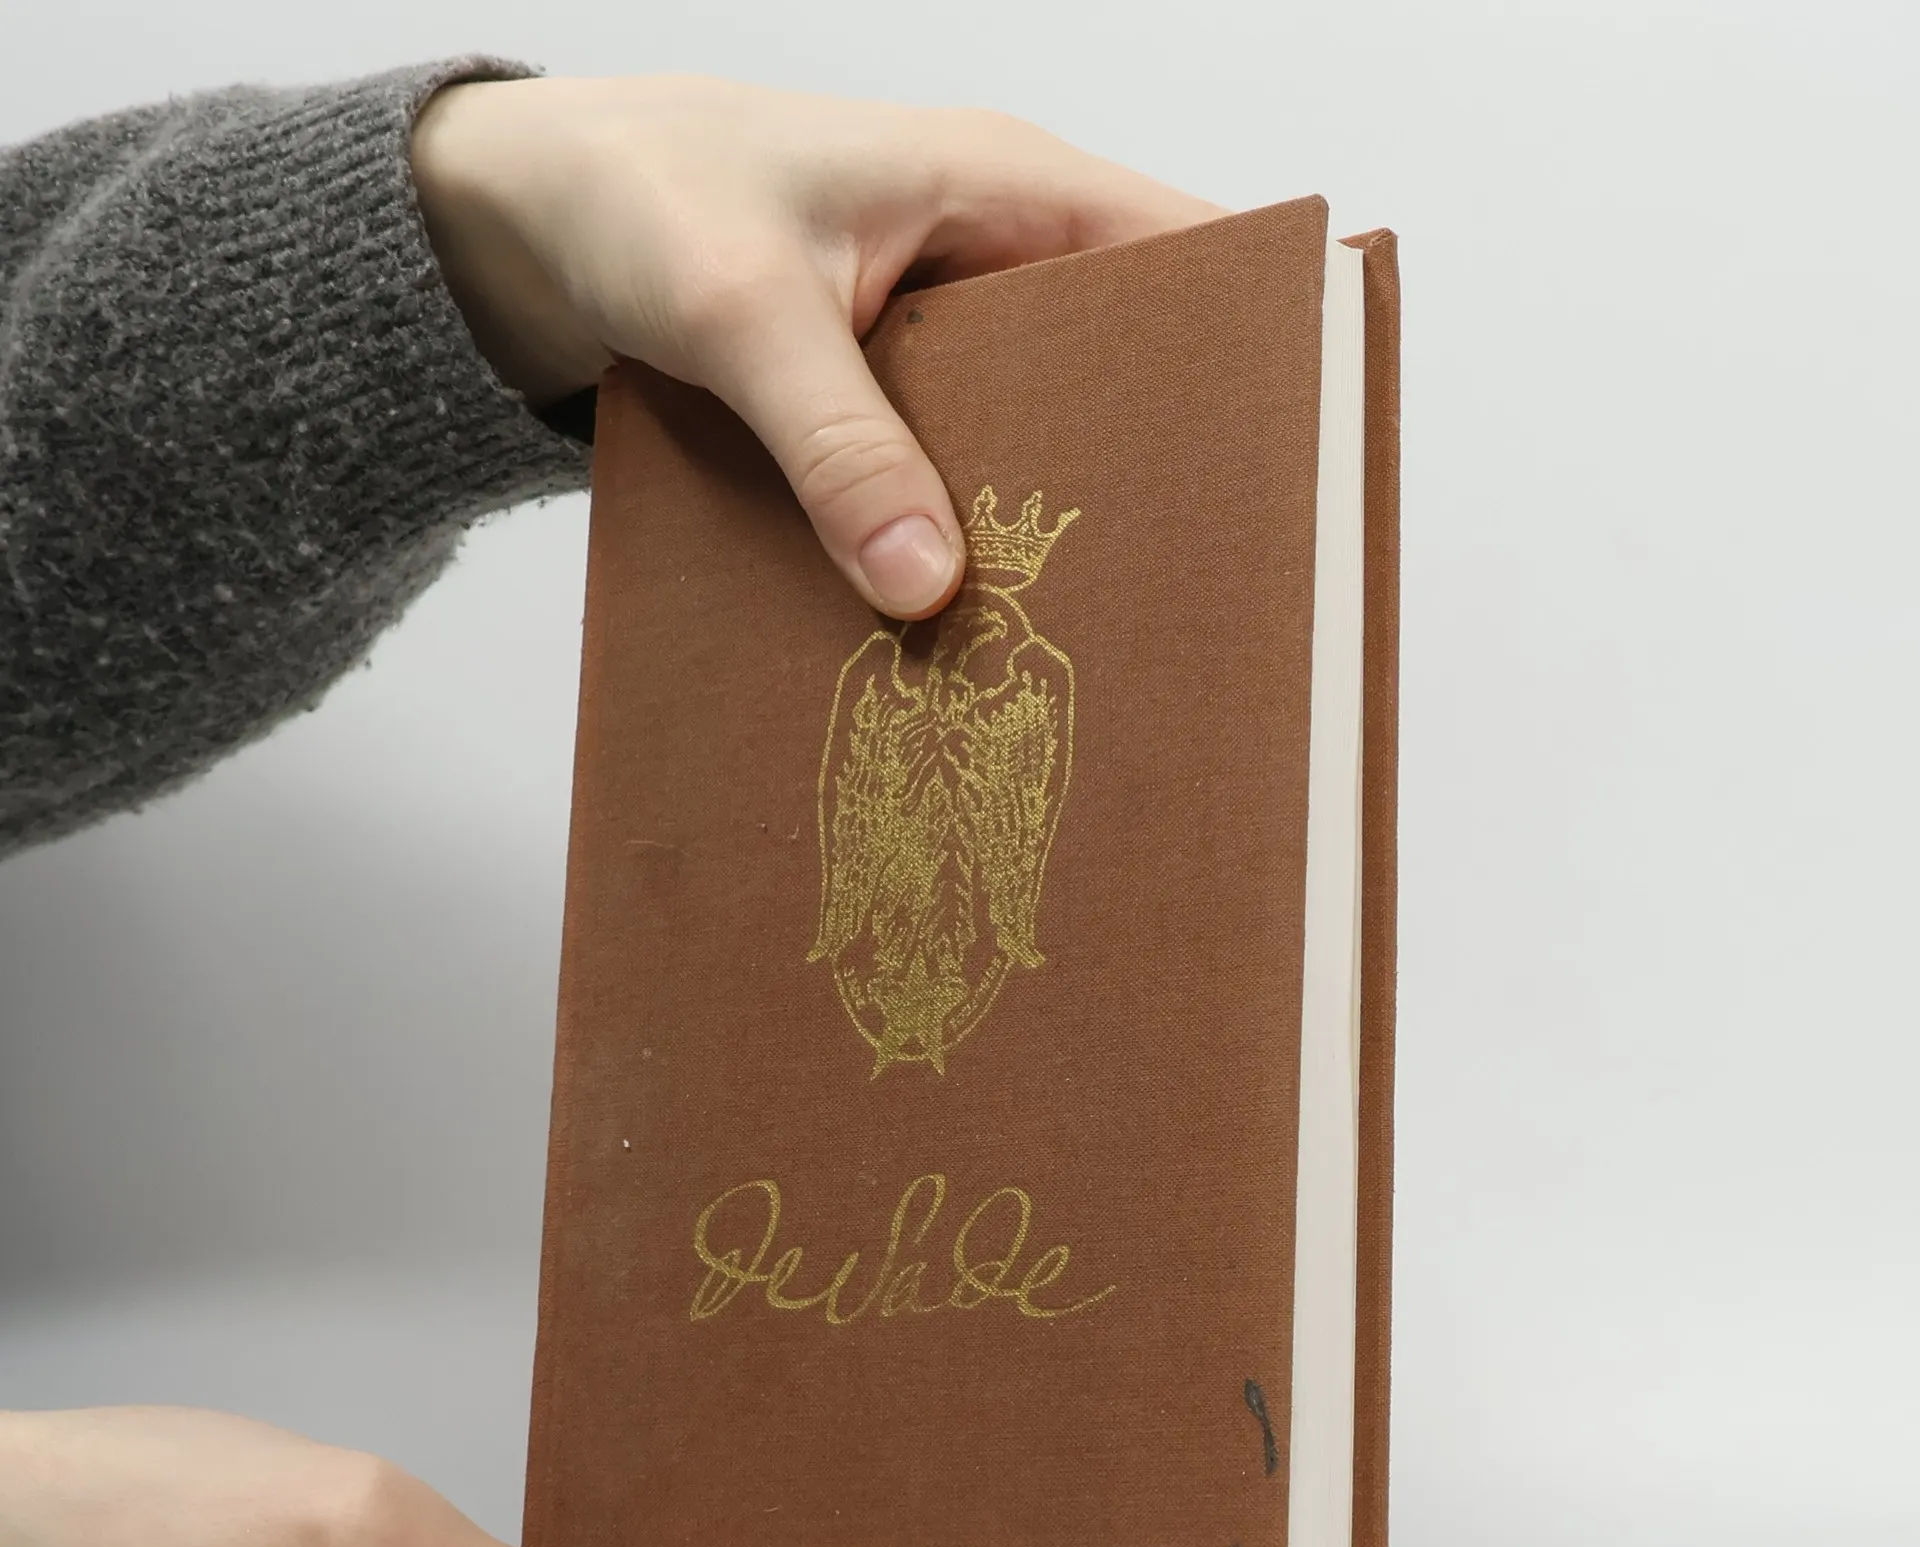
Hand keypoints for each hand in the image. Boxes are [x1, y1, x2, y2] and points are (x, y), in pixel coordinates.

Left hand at [410, 75, 1220, 619]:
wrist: (528, 217)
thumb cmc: (635, 196)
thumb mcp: (738, 312)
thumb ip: (834, 443)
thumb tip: (925, 584)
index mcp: (1002, 186)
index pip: (1187, 252)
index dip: (1255, 343)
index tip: (1290, 458)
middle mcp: (993, 257)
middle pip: (1129, 367)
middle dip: (1155, 466)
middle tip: (1186, 585)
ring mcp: (942, 334)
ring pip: (1040, 431)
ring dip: (1048, 514)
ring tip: (1086, 623)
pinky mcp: (889, 395)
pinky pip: (955, 466)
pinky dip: (962, 526)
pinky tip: (963, 608)